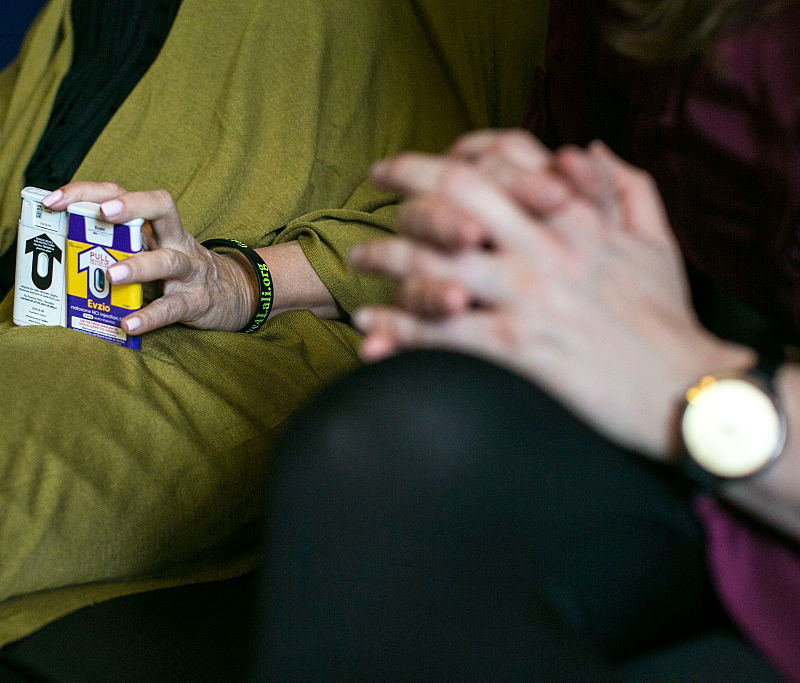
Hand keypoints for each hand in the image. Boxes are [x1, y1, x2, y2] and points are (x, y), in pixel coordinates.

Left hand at [43, 182, 255, 333]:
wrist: (233, 294)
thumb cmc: (177, 273)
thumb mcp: (150, 251)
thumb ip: (117, 250)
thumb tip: (58, 255)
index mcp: (155, 225)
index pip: (122, 194)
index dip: (88, 192)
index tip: (53, 200)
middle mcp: (174, 240)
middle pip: (160, 207)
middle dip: (130, 206)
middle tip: (103, 214)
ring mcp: (189, 270)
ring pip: (167, 260)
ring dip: (138, 265)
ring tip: (111, 277)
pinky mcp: (197, 300)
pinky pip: (172, 307)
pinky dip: (149, 316)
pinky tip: (127, 324)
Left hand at [352, 134, 752, 457]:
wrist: (684, 391)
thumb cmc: (667, 319)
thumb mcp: (657, 243)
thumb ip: (623, 188)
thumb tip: (584, 149)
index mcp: (575, 220)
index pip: (498, 166)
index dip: (447, 157)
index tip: (409, 164)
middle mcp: (545, 249)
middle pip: (454, 201)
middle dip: (404, 191)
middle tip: (372, 192)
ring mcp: (528, 298)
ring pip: (435, 262)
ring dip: (386, 258)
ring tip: (359, 262)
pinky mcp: (517, 350)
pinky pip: (440, 332)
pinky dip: (397, 328)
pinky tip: (371, 328)